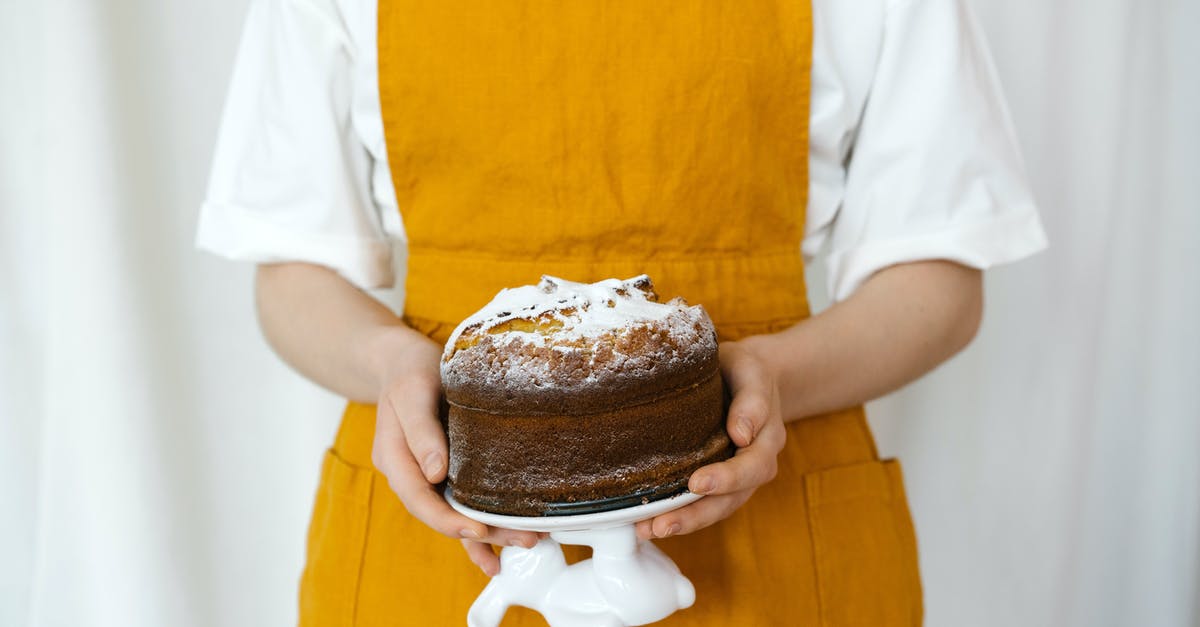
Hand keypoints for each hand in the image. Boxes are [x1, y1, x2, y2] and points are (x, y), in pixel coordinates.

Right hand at [369, 329, 539, 575]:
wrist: (403, 360)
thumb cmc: (409, 371)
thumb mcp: (412, 391)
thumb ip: (421, 430)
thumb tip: (436, 473)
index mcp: (394, 458)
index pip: (419, 499)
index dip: (448, 520)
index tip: (479, 530)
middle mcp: (410, 472)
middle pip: (441, 513)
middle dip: (480, 533)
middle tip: (524, 540)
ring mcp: (426, 474)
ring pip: (455, 512)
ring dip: (489, 532)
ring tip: (526, 543)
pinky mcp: (444, 470)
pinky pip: (460, 503)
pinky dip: (479, 525)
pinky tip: (500, 546)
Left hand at [635, 338, 786, 540]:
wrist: (749, 377)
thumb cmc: (744, 371)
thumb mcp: (750, 371)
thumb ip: (751, 399)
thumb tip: (741, 434)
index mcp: (767, 437)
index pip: (752, 465)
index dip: (727, 478)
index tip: (697, 483)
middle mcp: (757, 464)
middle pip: (733, 498)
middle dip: (697, 513)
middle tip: (663, 524)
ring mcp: (739, 477)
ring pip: (717, 508)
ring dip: (685, 522)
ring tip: (649, 530)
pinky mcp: (720, 481)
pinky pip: (705, 505)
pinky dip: (679, 515)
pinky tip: (648, 523)